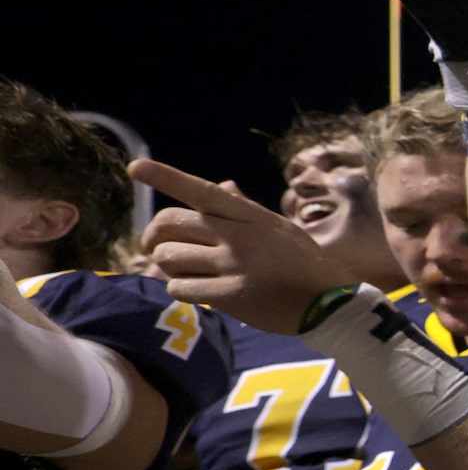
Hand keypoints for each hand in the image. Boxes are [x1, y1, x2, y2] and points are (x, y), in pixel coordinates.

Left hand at [130, 161, 353, 335]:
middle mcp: (239, 235)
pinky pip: (180, 288)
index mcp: (250, 215)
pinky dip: (180, 289)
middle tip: (156, 247)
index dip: (166, 177)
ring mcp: (234, 265)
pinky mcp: (231, 296)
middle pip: (170, 224)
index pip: (202, 190)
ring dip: (168, 266)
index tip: (136, 167)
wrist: (329, 303)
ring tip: (187, 271)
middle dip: (153, 237)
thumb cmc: (303, 262)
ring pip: (169, 257)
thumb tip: (221, 184)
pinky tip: (197, 291)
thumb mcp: (279, 227)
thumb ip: (245, 207)